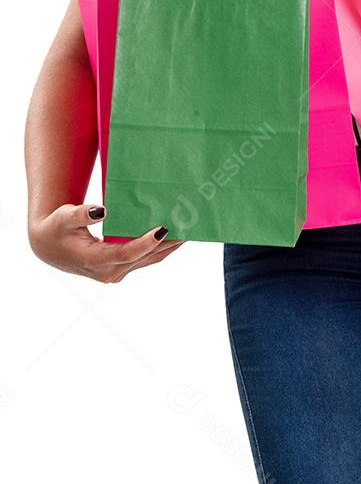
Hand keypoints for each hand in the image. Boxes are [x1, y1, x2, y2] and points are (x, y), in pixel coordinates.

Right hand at [29, 204, 184, 282]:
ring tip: (189, 229)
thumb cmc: (55, 229)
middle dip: (168, 243)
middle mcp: (108, 272)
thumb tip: (101, 210)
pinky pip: (145, 260)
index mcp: (95, 261)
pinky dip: (160, 248)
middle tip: (188, 225)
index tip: (164, 228)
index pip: (127, 253)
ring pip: (148, 261)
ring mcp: (115, 273)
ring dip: (168, 247)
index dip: (146, 242)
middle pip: (145, 257)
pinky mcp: (119, 269)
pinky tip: (174, 236)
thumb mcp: (64, 218)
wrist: (48, 246)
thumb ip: (81, 214)